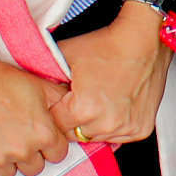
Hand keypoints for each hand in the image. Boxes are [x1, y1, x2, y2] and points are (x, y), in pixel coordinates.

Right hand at [0, 58, 71, 175]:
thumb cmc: (1, 79)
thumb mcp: (39, 85)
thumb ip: (60, 101)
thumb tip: (73, 111)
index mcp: (43, 133)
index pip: (57, 154)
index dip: (48, 145)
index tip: (37, 136)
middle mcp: (23, 150)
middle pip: (34, 167)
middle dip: (28, 154)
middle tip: (14, 136)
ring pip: (9, 173)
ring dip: (4, 161)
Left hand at [52, 7, 173, 144]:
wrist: (143, 38)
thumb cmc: (107, 44)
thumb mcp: (66, 54)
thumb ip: (46, 75)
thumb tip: (32, 86)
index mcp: (83, 109)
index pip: (56, 125)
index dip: (57, 110)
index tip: (62, 100)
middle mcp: (106, 124)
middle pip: (75, 134)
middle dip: (74, 119)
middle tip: (81, 99)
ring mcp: (126, 128)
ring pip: (97, 137)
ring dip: (94, 125)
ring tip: (99, 101)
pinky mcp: (141, 128)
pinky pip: (119, 136)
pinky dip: (115, 125)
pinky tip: (115, 106)